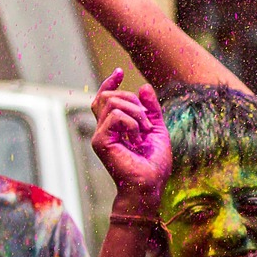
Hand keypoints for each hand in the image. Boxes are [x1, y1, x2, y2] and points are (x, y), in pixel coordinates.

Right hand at [90, 69, 171, 210]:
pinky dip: (133, 123)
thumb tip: (143, 87)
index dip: (109, 83)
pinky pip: (116, 116)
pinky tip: (138, 138)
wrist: (150, 184)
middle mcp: (104, 129)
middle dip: (132, 100)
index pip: (104, 98)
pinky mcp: (100, 141)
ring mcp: (100, 135)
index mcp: (115, 127)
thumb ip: (151, 109)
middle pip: (109, 96)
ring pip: (112, 102)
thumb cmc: (154, 163)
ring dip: (136, 113)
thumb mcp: (157, 129)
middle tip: (147, 122)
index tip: (119, 71)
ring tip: (144, 132)